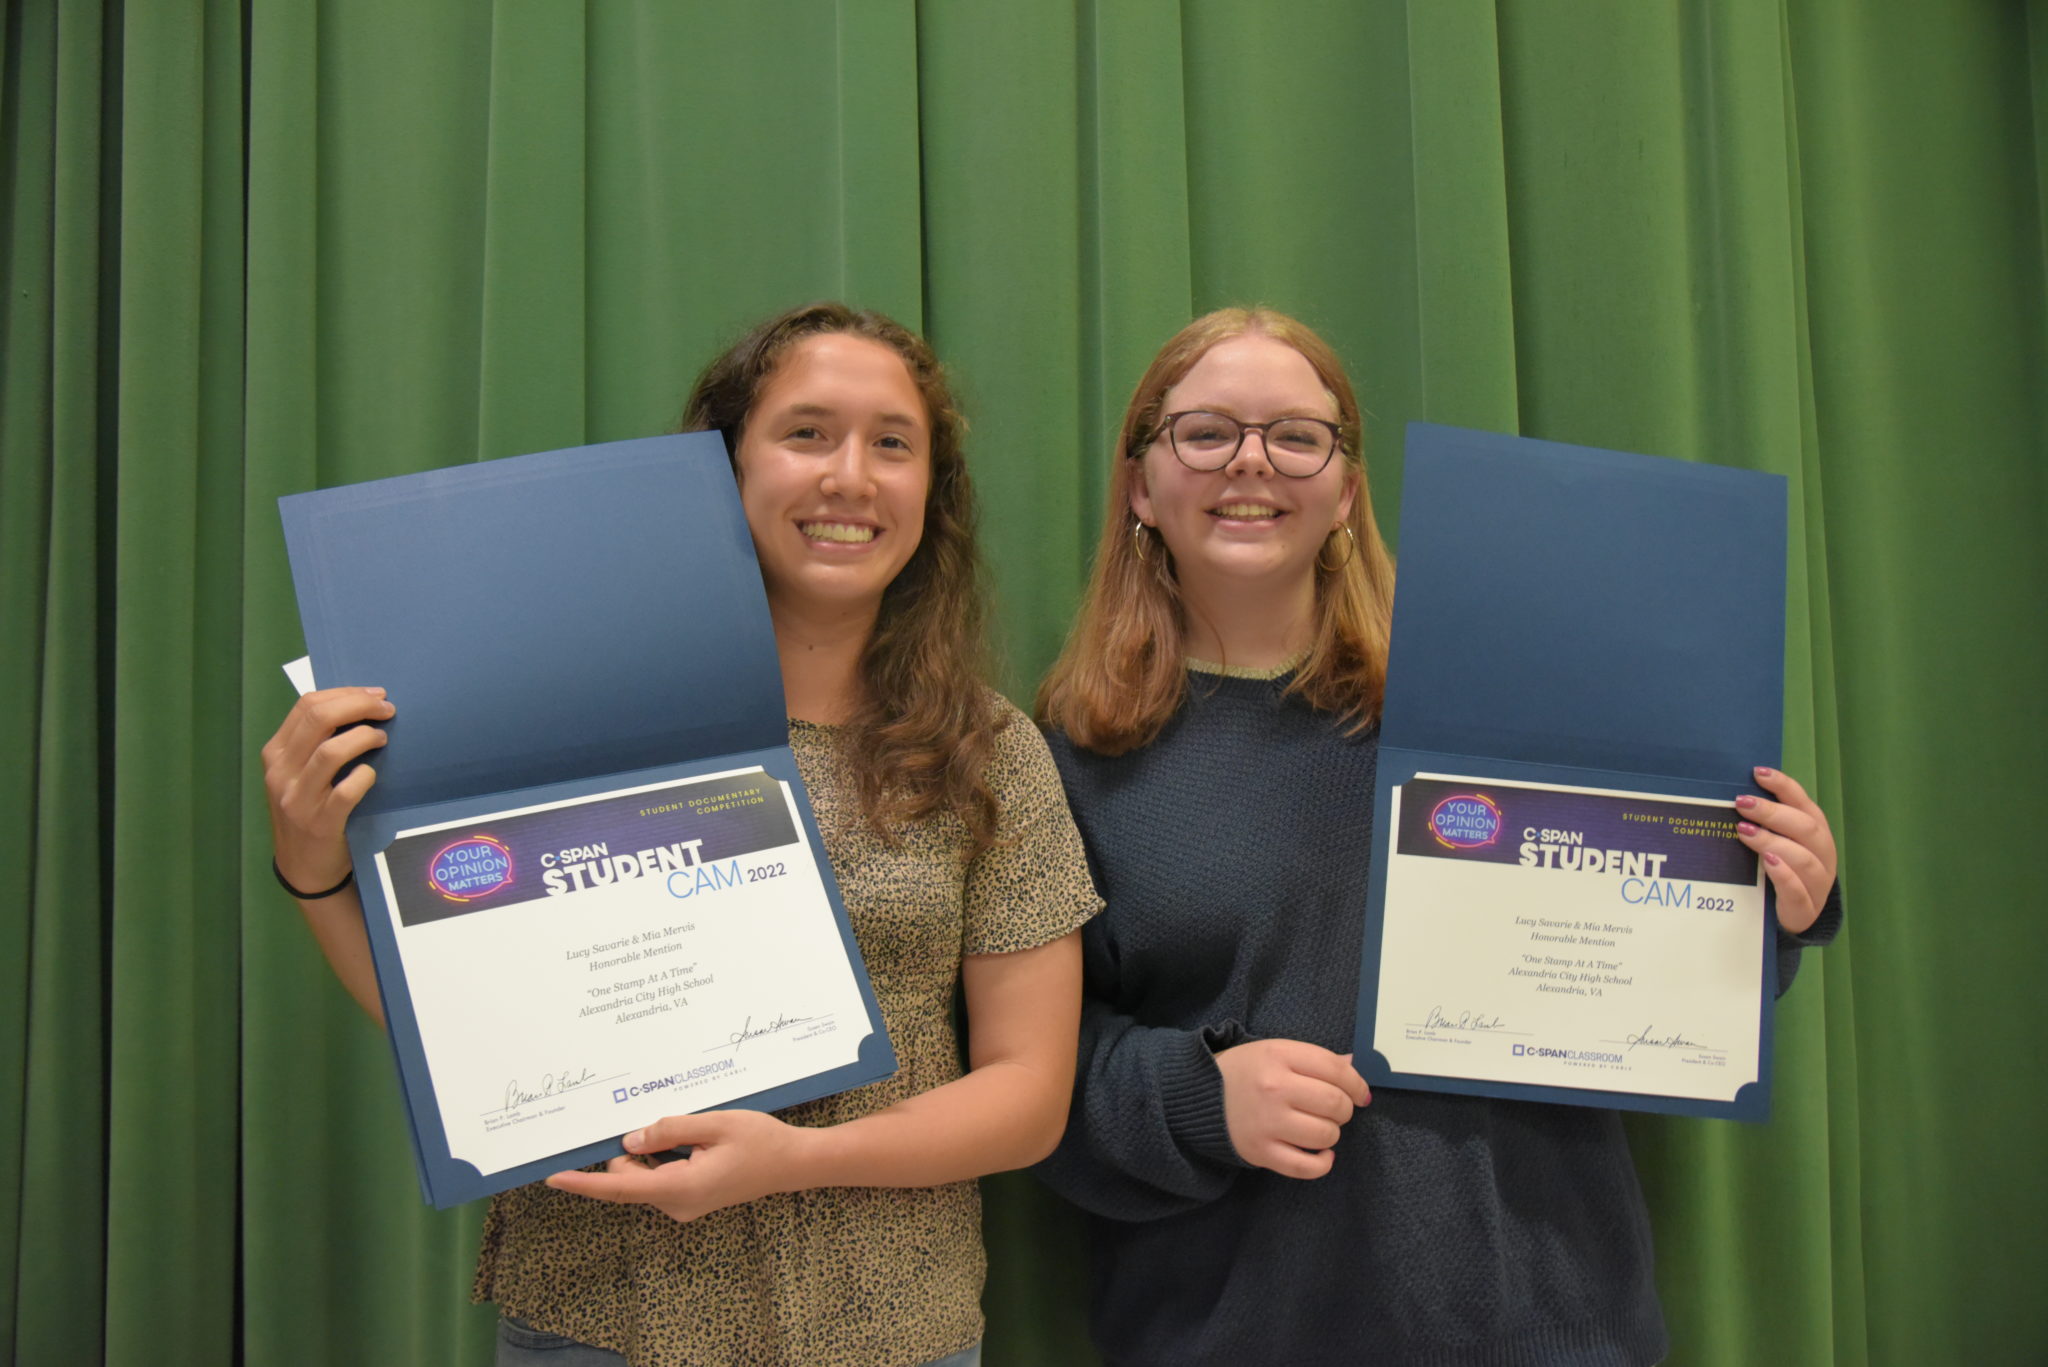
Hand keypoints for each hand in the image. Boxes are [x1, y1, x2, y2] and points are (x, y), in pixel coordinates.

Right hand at [260, 686, 393, 891]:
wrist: (303, 867)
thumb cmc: (308, 811)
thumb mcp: (300, 774)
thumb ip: (317, 743)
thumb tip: (360, 706)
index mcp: (275, 753)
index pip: (306, 706)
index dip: (345, 694)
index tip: (375, 694)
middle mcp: (281, 772)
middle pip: (319, 719)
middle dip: (358, 706)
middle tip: (386, 709)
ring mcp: (297, 799)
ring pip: (330, 752)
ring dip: (364, 737)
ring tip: (382, 737)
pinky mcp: (319, 823)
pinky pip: (346, 791)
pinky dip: (364, 776)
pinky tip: (372, 773)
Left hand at [545, 1110, 812, 1222]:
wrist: (794, 1164)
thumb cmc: (761, 1141)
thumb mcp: (715, 1124)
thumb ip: (669, 1131)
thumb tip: (629, 1141)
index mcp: (680, 1188)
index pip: (620, 1188)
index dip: (584, 1183)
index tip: (554, 1177)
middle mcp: (677, 1204)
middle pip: (630, 1178)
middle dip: (630, 1150)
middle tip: (655, 1119)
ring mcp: (684, 1204)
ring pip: (645, 1177)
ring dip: (651, 1153)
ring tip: (689, 1130)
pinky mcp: (691, 1198)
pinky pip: (661, 1178)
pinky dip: (662, 1158)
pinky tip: (688, 1140)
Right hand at [1213, 1039, 1370, 1178]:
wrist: (1196, 1096)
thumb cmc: (1243, 1071)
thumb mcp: (1274, 1051)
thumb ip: (1313, 1059)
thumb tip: (1353, 1069)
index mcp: (1278, 1055)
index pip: (1335, 1069)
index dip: (1357, 1083)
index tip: (1360, 1093)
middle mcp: (1275, 1088)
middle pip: (1335, 1104)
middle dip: (1345, 1109)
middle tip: (1335, 1110)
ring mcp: (1268, 1123)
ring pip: (1325, 1135)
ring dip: (1331, 1133)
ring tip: (1319, 1127)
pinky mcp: (1261, 1152)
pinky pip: (1306, 1167)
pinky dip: (1322, 1163)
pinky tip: (1322, 1154)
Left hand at [1736, 766, 1837, 934]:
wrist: (1796, 919)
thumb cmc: (1782, 872)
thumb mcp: (1779, 844)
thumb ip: (1766, 824)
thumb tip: (1736, 798)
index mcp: (1816, 833)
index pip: (1804, 803)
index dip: (1783, 786)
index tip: (1757, 772)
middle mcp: (1823, 854)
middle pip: (1805, 828)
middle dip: (1773, 813)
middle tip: (1742, 803)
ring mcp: (1818, 882)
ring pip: (1803, 858)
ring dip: (1773, 841)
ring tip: (1745, 831)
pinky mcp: (1806, 908)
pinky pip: (1797, 889)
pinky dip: (1782, 874)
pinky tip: (1766, 862)